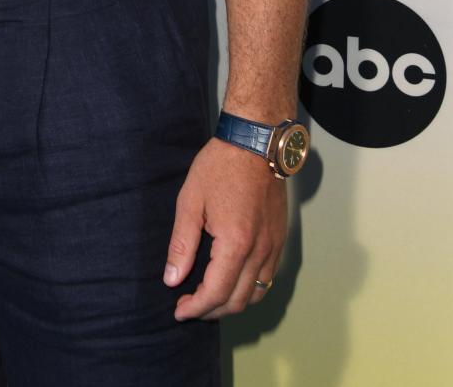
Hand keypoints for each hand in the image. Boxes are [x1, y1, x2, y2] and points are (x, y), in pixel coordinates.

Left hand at [163, 137, 287, 318]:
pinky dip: (249, 289)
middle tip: (189, 306)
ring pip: (257, 294)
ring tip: (208, 298)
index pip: (216, 293)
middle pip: (238, 300)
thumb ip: (181, 244)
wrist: (255, 142)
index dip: (195, 308)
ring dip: (231, 303)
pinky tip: (231, 281)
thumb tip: (172, 279)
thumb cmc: (219, 166)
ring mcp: (274, 246)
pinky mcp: (280, 239)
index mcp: (235, 242)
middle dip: (211, 311)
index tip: (178, 310)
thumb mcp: (190, 201)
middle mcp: (260, 250)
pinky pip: (267, 277)